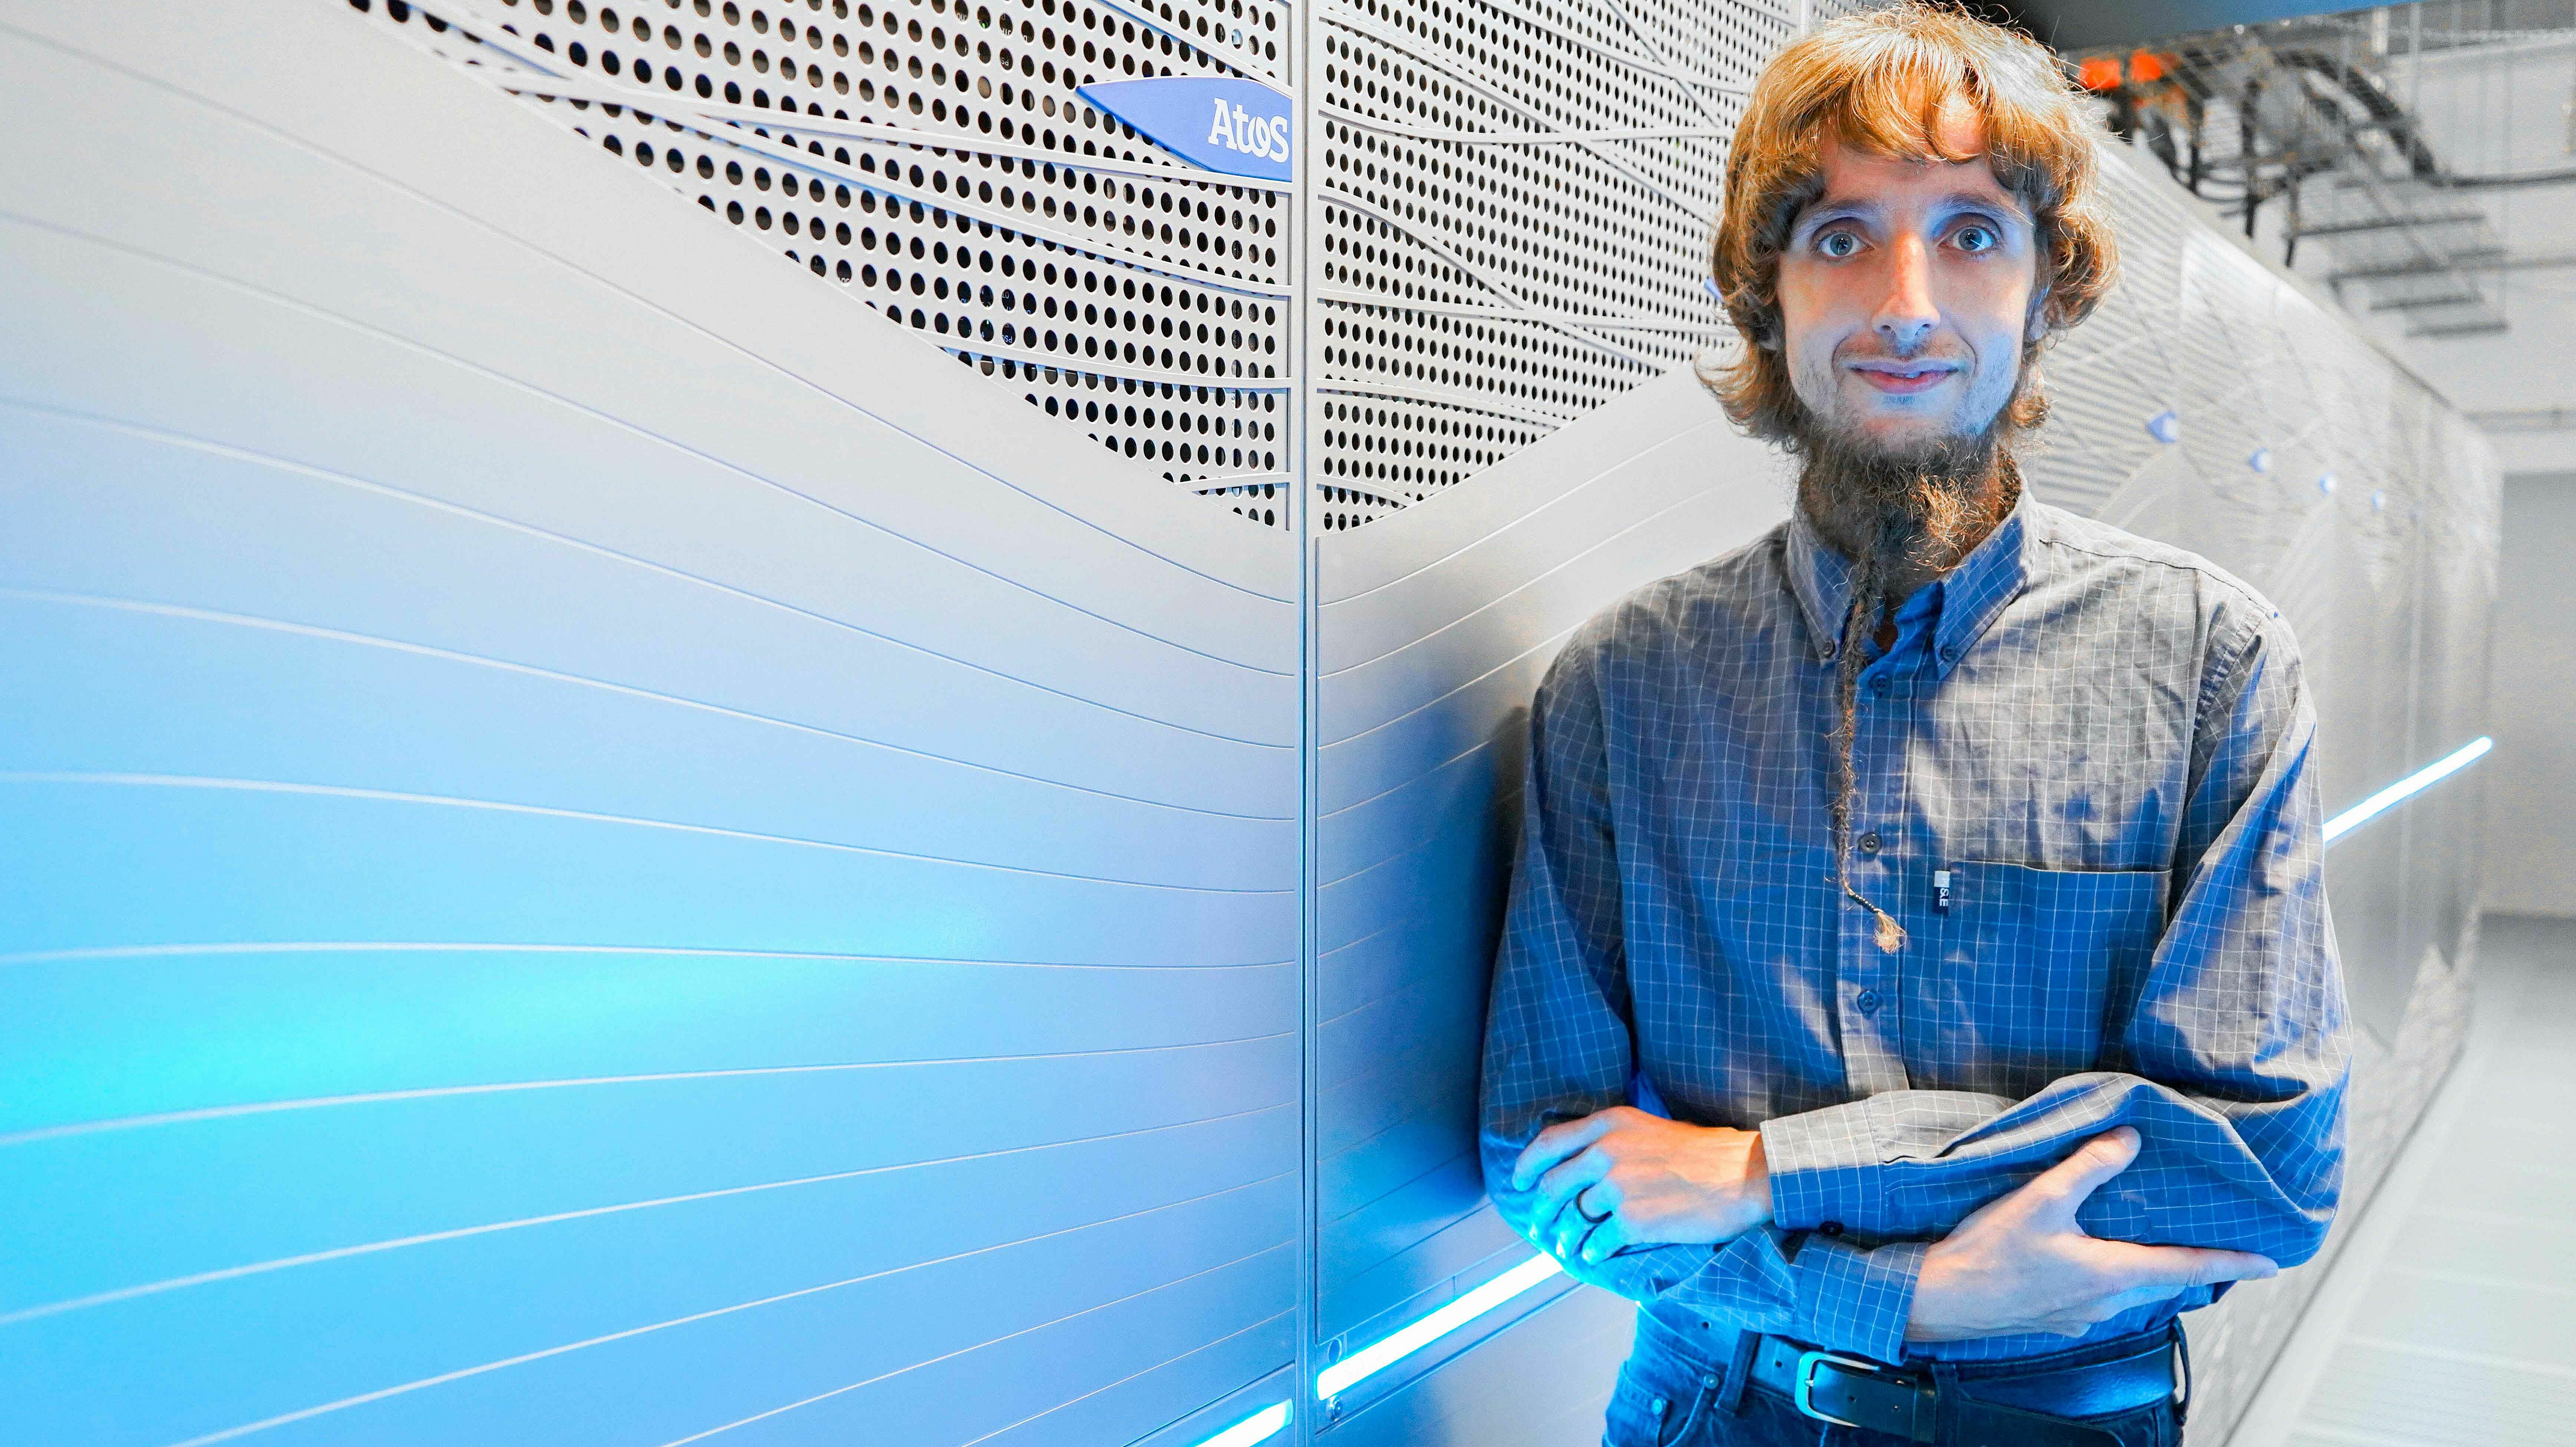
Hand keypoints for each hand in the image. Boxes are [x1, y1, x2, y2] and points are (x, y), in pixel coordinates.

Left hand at [1509, 1106, 1772, 1266]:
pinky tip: (1595, 1256)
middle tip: (1537, 1224)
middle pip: (1553, 1184)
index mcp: (1609, 1124)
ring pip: (1573, 1217)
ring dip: (1566, 1236)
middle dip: (1540, 1209)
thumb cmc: (1700, 1153)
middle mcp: (1606, 1151)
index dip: (1527, 1164)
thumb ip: (1611, 1140)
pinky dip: (1592, 1252)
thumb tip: (1579, 1165)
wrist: (1742, 1175)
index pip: (1549, 1142)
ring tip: (1566, 1247)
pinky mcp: (1633, 1220)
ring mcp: (1618, 1187)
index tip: (1519, 1181)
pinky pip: (1597, 1241)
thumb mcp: (1647, 1129)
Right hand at [1906, 1127, 2278, 1341]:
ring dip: (2142, 1270)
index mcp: (2113, 1273)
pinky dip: (2106, 1277)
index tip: (2268, 1263)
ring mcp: (2080, 1316)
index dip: (2232, 1263)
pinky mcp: (2055, 1320)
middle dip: (2186, 1263)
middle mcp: (2105, 1303)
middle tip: (2209, 1245)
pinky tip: (2084, 1260)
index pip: (2189, 1267)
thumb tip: (2129, 1139)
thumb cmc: (1988, 1253)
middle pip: (2161, 1281)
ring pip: (2128, 1291)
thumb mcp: (2040, 1198)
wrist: (1941, 1299)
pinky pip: (2097, 1298)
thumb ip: (2089, 1166)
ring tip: (2145, 1245)